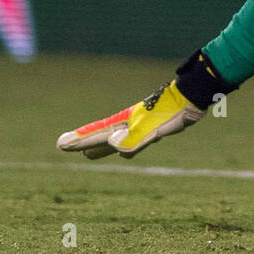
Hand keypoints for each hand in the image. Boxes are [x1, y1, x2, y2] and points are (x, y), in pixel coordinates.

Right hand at [58, 80, 203, 159]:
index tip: (60, 144)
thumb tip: (112, 144)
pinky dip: (123, 147)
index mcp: (125, 122)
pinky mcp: (153, 128)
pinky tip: (126, 149)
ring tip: (89, 155)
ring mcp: (140, 126)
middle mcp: (129, 124)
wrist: (193, 98)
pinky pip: (132, 141)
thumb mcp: (153, 128)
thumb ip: (133, 139)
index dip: (79, 140)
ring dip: (100, 147)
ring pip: (115, 140)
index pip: (97, 133)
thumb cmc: (172, 112)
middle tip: (65, 146)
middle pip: (101, 136)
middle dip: (84, 143)